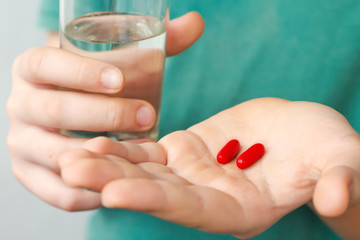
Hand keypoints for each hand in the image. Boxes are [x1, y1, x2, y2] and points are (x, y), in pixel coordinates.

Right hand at [6, 12, 204, 210]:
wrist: (67, 114)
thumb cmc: (93, 84)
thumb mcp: (114, 61)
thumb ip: (152, 45)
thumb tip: (195, 22)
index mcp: (33, 69)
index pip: (44, 64)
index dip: (79, 71)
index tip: (119, 79)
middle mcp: (21, 105)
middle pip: (53, 111)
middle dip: (104, 115)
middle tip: (147, 115)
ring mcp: (23, 144)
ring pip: (57, 155)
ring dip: (101, 155)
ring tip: (143, 150)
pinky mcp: (30, 176)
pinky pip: (59, 192)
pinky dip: (91, 191)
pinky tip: (121, 178)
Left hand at [59, 98, 359, 237]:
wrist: (308, 133)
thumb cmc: (330, 151)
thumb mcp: (342, 163)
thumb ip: (338, 182)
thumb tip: (333, 200)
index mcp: (243, 212)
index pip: (192, 211)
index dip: (155, 201)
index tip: (113, 192)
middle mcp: (211, 198)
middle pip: (157, 193)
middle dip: (115, 182)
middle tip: (71, 170)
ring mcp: (195, 174)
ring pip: (146, 171)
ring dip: (109, 163)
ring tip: (71, 154)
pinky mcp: (188, 149)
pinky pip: (151, 150)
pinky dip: (125, 145)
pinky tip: (96, 137)